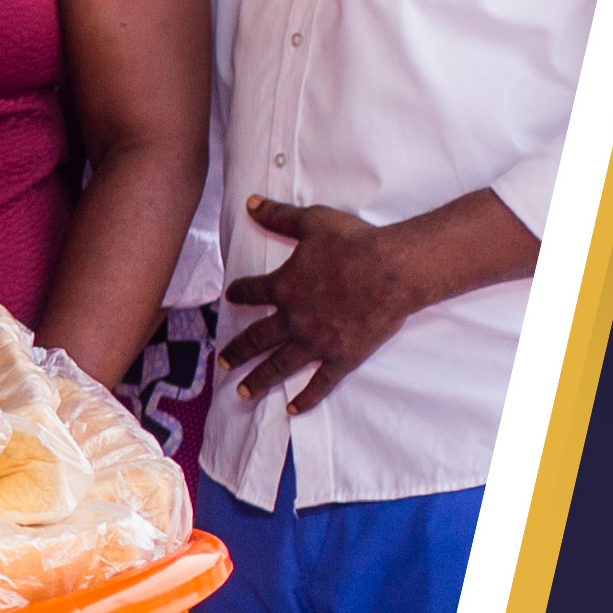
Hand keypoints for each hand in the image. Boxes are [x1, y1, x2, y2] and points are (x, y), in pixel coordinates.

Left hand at [213, 196, 506, 409]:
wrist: (390, 271)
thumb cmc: (353, 243)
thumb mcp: (313, 221)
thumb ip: (279, 215)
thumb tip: (250, 202)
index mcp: (284, 287)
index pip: (252, 292)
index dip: (239, 293)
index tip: (229, 297)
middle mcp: (293, 320)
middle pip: (257, 338)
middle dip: (238, 350)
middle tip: (222, 362)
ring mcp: (315, 343)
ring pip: (279, 366)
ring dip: (259, 380)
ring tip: (242, 392)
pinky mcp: (340, 358)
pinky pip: (319, 384)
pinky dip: (305, 399)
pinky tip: (292, 410)